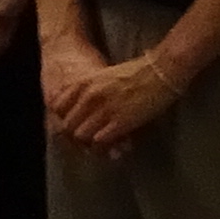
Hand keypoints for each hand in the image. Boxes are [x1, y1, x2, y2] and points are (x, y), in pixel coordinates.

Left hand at [50, 37, 183, 151]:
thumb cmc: (137, 73)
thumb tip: (82, 111)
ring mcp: (103, 109)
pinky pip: (99, 141)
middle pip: (67, 126)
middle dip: (76, 137)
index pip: (57, 108)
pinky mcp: (119, 121)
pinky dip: (104, 148)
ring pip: (81, 136)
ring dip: (89, 145)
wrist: (162, 70)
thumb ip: (89, 92)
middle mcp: (88, 97)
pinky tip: (112, 148)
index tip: (75, 126)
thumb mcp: (103, 77)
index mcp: (82, 84)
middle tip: (88, 143)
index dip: (64, 120)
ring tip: (101, 148)